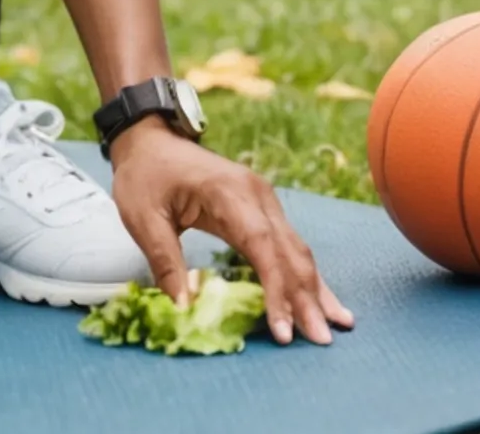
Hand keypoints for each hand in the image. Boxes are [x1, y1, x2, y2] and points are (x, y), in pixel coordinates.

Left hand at [106, 124, 354, 345]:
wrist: (152, 139)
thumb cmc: (145, 176)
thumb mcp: (143, 218)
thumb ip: (166, 262)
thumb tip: (185, 309)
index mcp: (229, 194)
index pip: (262, 246)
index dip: (276, 289)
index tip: (282, 327)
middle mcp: (258, 196)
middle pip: (289, 252)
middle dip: (307, 298)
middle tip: (321, 339)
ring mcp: (265, 201)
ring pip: (297, 249)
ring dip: (315, 289)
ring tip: (336, 324)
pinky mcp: (264, 209)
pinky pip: (289, 245)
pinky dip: (305, 274)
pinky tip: (322, 298)